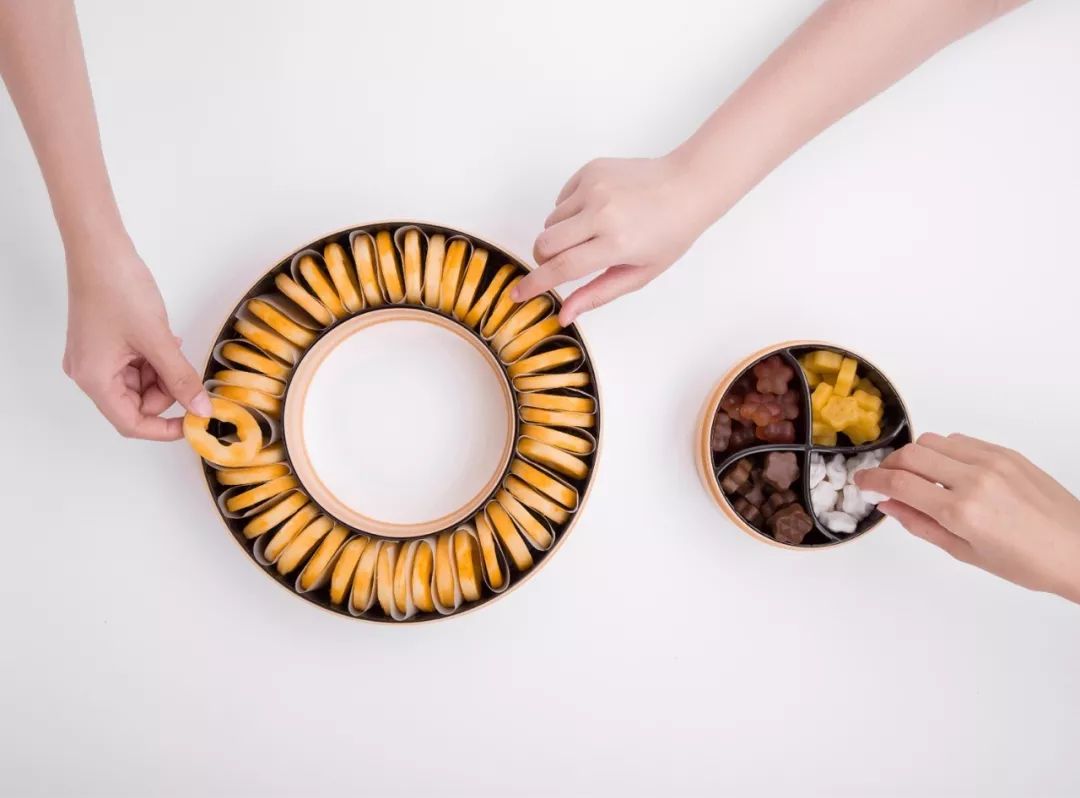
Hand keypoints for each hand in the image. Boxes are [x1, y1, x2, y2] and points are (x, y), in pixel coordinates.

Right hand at [63, 241, 211, 439]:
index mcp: (95, 379)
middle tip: (185, 367)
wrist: (100, 249)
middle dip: (167, 390)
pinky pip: (136, 364)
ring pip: (141, 383)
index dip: (164, 428)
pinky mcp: (105, 344)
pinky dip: (155, 357)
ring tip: (171, 343)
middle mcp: (90, 374)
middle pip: (137, 403)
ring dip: (163, 371)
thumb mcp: (158, 339)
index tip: (193, 423)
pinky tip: (164, 337)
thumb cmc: (118, 288)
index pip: (131, 423)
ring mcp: (96, 359)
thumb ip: (181, 378)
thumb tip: (201, 409)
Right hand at [514, 154, 709, 324]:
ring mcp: (594, 187)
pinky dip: (570, 212)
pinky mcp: (590, 170)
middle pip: (544, 242)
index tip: (517, 294)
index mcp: (615, 243)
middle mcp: (601, 212)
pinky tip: (597, 212)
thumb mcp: (638, 274)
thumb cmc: (669, 234)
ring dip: (561, 235)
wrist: (688, 185)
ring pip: (551, 221)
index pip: (562, 268)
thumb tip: (564, 314)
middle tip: (558, 264)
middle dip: (543, 259)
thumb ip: (597, 294)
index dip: (535, 284)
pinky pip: (561, 199)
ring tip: (592, 234)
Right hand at [856, 433, 1079, 603]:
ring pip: (933, 441)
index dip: (873, 481)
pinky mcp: (1006, 452)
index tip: (862, 483)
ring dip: (916, 457)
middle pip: (911, 455)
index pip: (900, 484)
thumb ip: (921, 525)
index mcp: (961, 511)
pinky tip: (947, 472)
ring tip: (917, 477)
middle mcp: (974, 479)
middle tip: (884, 481)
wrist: (1079, 549)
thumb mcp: (965, 553)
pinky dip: (943, 451)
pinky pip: (960, 441)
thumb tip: (889, 505)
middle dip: (889, 466)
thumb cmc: (1027, 562)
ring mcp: (992, 461)